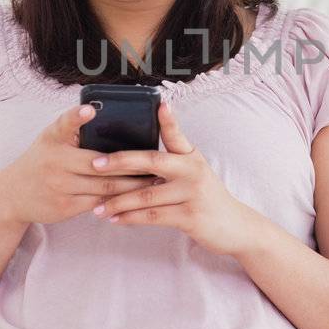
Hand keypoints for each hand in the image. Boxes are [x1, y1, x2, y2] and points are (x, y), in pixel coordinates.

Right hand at [0, 102, 155, 226]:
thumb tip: (102, 111)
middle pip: (101, 164)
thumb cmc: (42, 160)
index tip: (90, 110)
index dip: (77, 116)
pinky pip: (98, 203)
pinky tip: (136, 199)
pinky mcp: (65, 206)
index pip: (64, 124)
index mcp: (53, 139)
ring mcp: (60, 186)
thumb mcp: (50, 138)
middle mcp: (55, 161)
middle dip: (131, 165)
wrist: (13, 195)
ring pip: (104, 186)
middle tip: (156, 162)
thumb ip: (72, 127)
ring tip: (154, 181)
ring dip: (132, 185)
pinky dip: (118, 201)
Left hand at [84, 99, 257, 257]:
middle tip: (95, 164)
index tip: (159, 103)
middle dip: (121, 161)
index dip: (168, 119)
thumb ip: (172, 157)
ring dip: (118, 202)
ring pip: (147, 195)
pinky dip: (131, 219)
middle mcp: (193, 171)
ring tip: (97, 207)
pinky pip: (153, 217)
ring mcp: (192, 194)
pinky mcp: (190, 217)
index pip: (176, 134)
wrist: (233, 226)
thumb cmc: (205, 195)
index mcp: (191, 157)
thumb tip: (142, 149)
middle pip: (152, 161)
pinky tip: (115, 220)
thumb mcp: (194, 170)